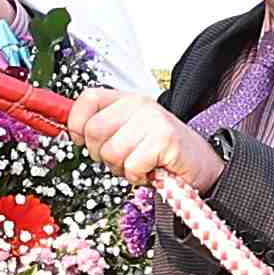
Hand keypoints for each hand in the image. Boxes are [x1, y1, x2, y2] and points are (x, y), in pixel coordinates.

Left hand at [63, 87, 221, 196]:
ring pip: (110, 152)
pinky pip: (131, 165)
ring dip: (122, 168)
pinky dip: (138, 176)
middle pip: (93, 130)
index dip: (77, 123)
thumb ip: (104, 129)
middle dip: (100, 154)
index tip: (82, 140)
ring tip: (140, 164)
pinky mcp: (164, 140)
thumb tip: (72, 132)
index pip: (88, 98)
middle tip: (121, 159)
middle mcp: (139, 105)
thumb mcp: (129, 133)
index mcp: (127, 100)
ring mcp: (153, 120)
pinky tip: (151, 170)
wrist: (201, 164)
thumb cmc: (161, 152)